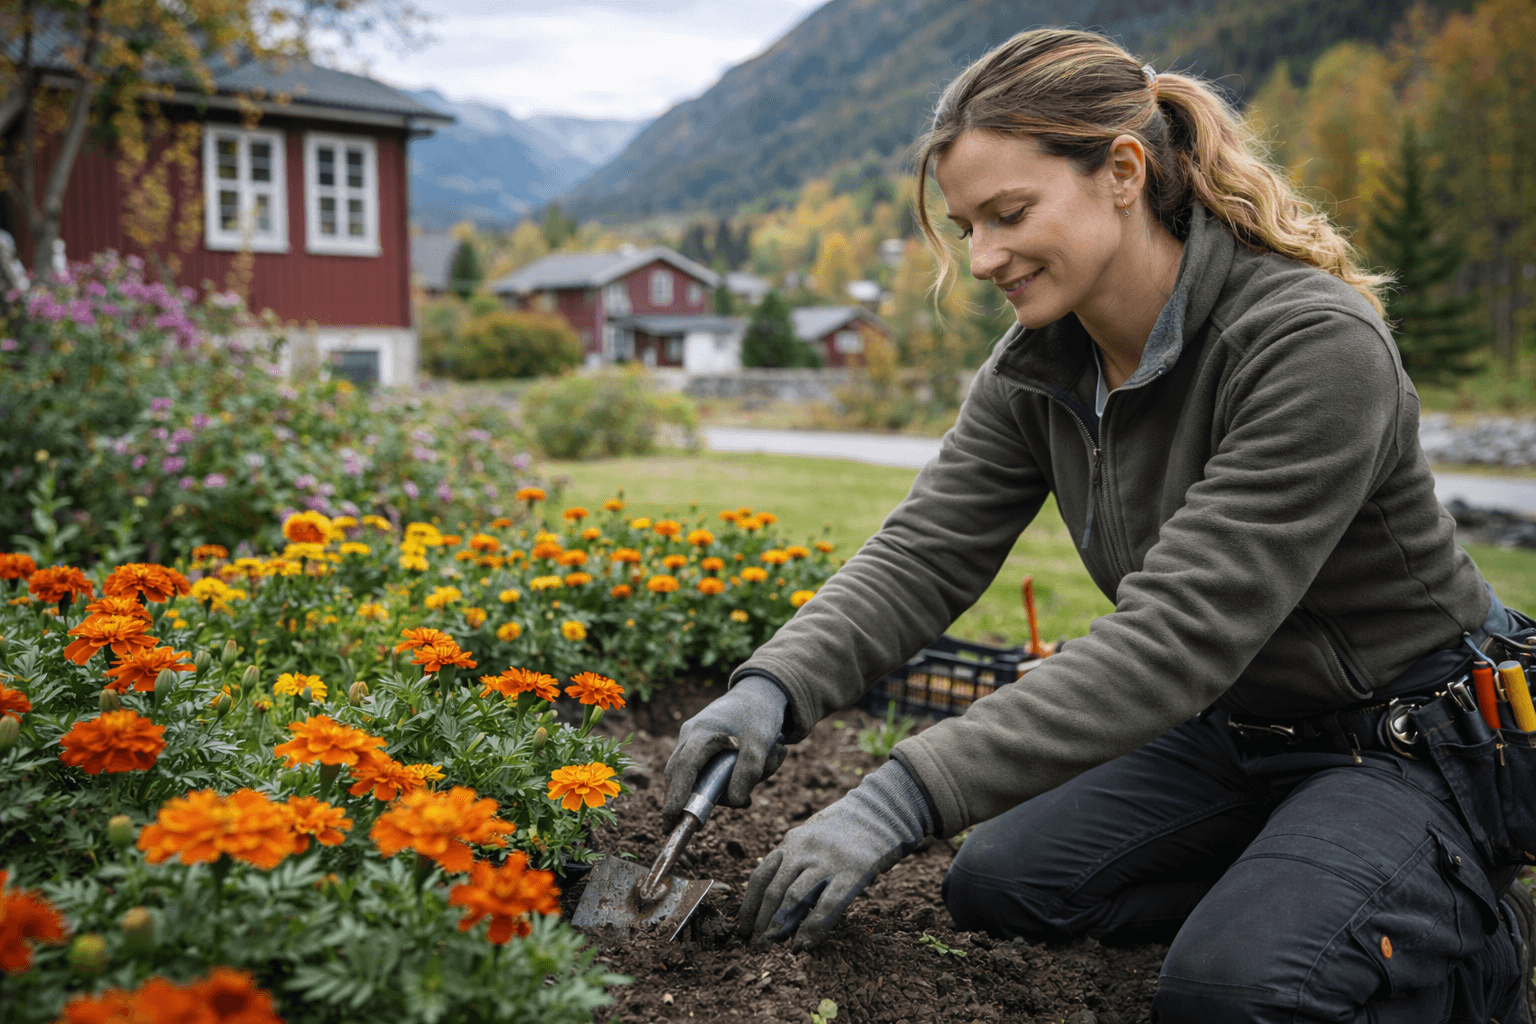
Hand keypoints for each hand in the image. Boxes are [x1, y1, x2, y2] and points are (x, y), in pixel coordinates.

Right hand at [663, 676, 787, 827]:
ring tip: (769, 763)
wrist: (760, 692)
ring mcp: (692, 739)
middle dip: (697, 797)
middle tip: (708, 819)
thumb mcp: (761, 743)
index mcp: (702, 732)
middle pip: (681, 775)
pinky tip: (762, 766)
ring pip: (698, 774)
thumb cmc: (759, 715)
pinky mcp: (701, 744)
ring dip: (727, 783)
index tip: (671, 819)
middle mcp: (690, 735)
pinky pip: (707, 768)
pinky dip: (730, 775)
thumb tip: (734, 802)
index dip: (677, 795)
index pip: (684, 769)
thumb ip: (748, 772)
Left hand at [738, 760, 931, 949]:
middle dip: (761, 920)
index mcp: (791, 842)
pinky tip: (804, 944)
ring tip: (775, 944)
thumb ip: (795, 860)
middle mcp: (804, 851)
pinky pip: (826, 907)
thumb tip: (778, 900)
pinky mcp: (851, 874)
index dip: (748, 905)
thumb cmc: (846, 828)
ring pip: (794, 898)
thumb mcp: (812, 836)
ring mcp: (827, 862)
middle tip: (755, 942)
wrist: (882, 812)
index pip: (760, 876)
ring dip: (781, 925)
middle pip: (773, 890)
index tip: (742, 925)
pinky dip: (812, 929)